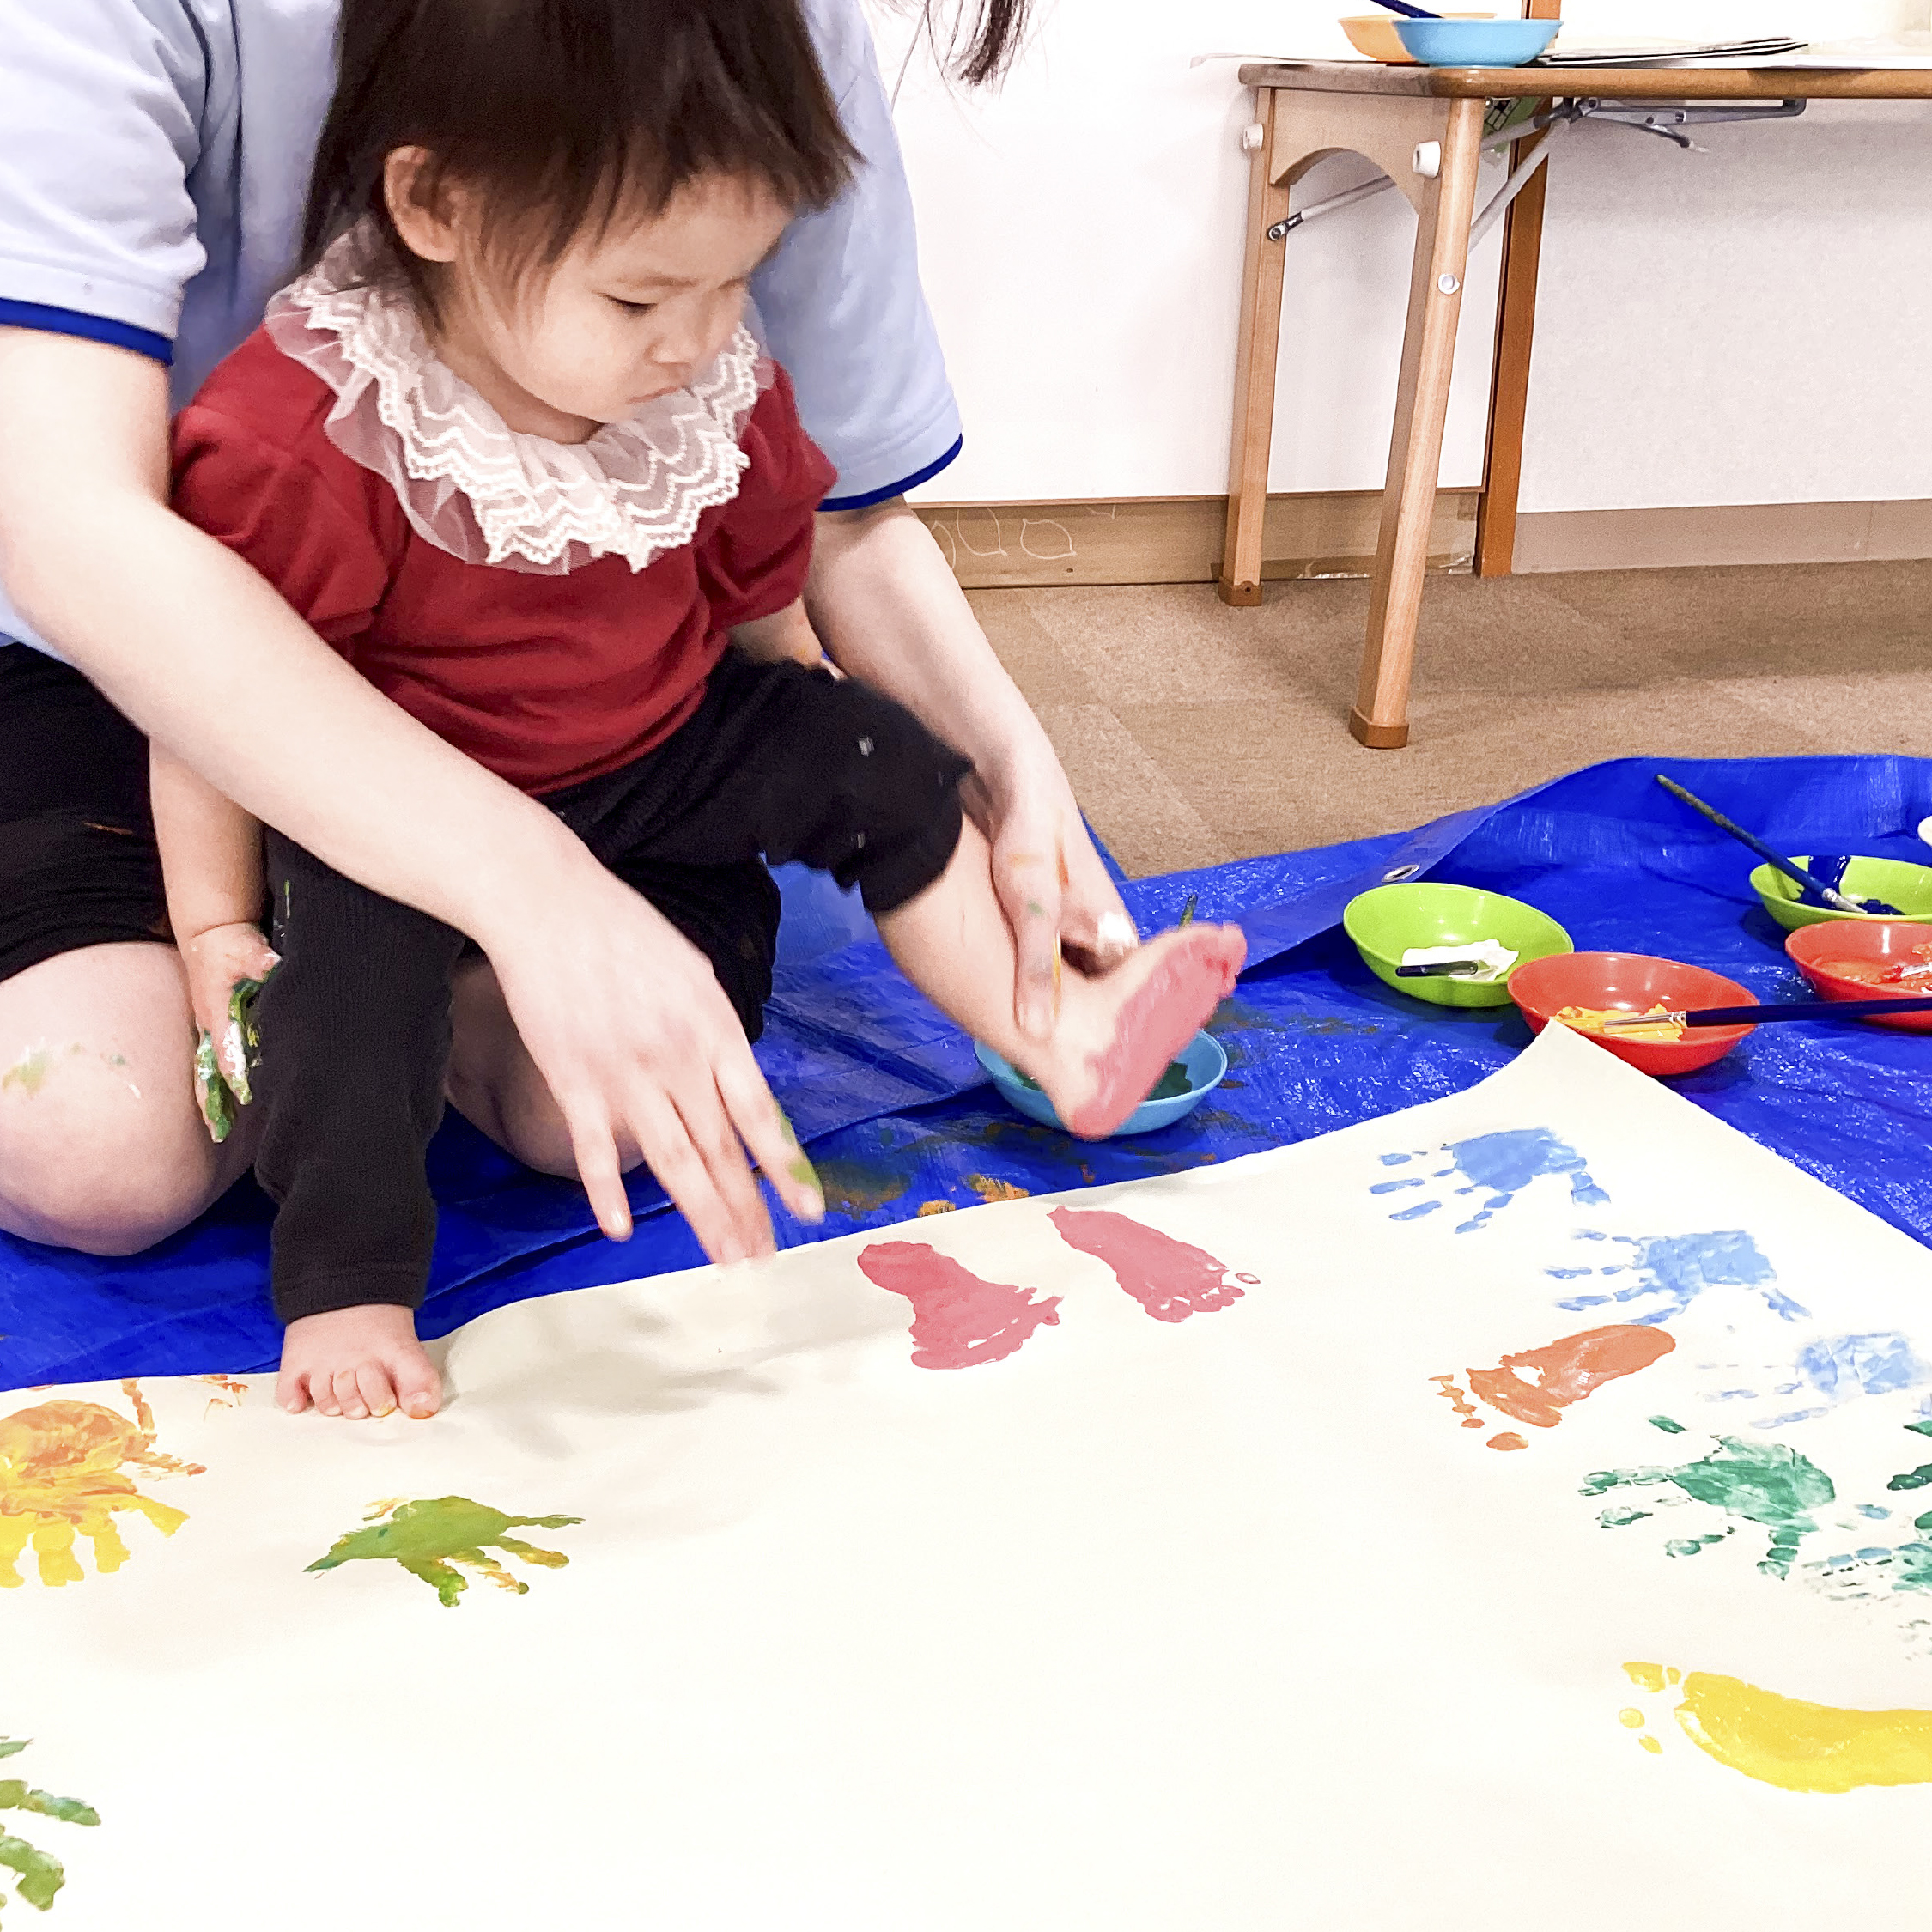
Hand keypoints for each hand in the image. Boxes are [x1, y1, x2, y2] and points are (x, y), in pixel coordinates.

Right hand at [179, 922, 279, 1140]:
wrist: (210, 936)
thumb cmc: (228, 945)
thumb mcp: (246, 949)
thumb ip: (259, 960)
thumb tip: (272, 966)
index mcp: (216, 1013)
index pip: (226, 1049)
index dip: (235, 1073)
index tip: (244, 1096)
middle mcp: (209, 1028)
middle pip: (209, 1071)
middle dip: (213, 1102)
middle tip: (220, 1133)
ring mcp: (209, 1032)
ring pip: (208, 1072)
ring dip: (212, 1100)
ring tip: (219, 1131)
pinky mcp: (214, 1031)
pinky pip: (213, 1065)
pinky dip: (216, 1087)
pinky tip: (227, 1107)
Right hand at [480, 851, 824, 1262]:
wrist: (549, 903)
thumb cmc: (625, 933)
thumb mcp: (694, 973)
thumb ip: (716, 1031)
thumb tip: (736, 1080)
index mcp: (715, 1028)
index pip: (760, 1114)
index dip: (785, 1168)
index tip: (808, 1211)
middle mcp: (678, 1058)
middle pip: (721, 1150)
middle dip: (746, 1210)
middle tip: (763, 1258)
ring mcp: (625, 1074)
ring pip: (671, 1160)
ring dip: (700, 1215)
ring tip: (723, 1259)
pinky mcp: (573, 1080)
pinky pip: (595, 1148)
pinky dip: (606, 1190)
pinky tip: (621, 1227)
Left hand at [968, 763, 1137, 1039]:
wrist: (1007, 775)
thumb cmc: (1030, 837)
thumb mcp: (1032, 910)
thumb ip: (1036, 971)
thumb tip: (1037, 1034)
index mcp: (1113, 933)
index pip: (1125, 999)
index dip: (1111, 1031)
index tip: (1091, 1068)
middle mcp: (1097, 929)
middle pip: (1094, 991)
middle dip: (1076, 1022)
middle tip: (1052, 1064)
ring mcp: (1067, 919)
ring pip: (1064, 974)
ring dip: (1048, 999)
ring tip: (1025, 1041)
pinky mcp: (1037, 908)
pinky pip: (1039, 956)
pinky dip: (1028, 976)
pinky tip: (1000, 994)